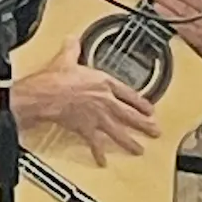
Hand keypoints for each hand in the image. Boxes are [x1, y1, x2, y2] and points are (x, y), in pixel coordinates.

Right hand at [17, 36, 158, 165]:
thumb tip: (72, 40)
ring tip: (139, 149)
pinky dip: (98, 153)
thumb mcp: (67, 59)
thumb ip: (72, 49)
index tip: (149, 109)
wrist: (46, 95)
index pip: (128, 94)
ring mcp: (97, 117)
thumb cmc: (57, 79)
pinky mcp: (86, 129)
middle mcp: (105, 101)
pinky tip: (103, 161)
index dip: (141, 102)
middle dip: (144, 124)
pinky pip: (95, 144)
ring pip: (119, 132)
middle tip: (155, 131)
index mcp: (104, 83)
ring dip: (130, 142)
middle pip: (130, 115)